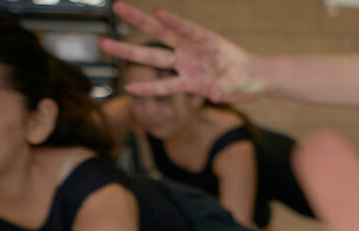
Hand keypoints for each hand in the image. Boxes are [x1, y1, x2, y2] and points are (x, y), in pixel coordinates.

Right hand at [101, 2, 267, 102]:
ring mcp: (187, 65)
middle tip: (117, 7)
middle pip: (161, 33)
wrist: (254, 83)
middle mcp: (192, 49)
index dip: (173, 21)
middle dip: (139, 21)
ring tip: (104, 43)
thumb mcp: (242, 78)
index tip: (157, 12)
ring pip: (154, 58)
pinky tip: (130, 87)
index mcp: (207, 40)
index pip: (187, 29)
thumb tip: (213, 94)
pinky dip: (149, 88)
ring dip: (130, 52)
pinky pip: (165, 86)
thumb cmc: (250, 73)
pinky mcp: (189, 83)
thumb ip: (225, 84)